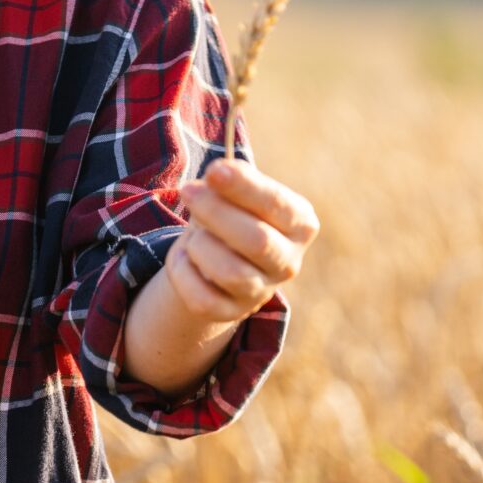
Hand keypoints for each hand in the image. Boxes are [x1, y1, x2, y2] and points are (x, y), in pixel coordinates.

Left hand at [168, 157, 318, 322]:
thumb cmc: (230, 213)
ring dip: (200, 246)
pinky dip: (182, 273)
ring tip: (194, 236)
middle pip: (257, 240)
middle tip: (188, 190)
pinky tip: (185, 258)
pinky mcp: (232, 312)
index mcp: (300, 224)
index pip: (276, 205)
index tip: (214, 170)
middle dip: (216, 212)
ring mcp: (262, 291)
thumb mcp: (234, 191)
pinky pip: (202, 298)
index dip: (244, 187)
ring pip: (230, 273)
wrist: (216, 258)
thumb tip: (216, 175)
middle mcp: (288, 261)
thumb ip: (229, 181)